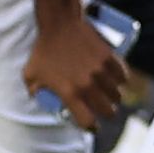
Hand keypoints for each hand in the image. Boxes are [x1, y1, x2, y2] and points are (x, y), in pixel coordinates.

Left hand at [23, 7, 128, 129]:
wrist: (60, 25)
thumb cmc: (42, 51)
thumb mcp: (30, 76)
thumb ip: (34, 91)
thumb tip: (39, 98)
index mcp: (69, 93)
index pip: (87, 121)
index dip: (91, 127)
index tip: (92, 127)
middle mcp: (88, 85)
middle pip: (108, 110)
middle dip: (107, 114)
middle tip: (105, 112)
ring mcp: (101, 71)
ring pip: (118, 94)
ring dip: (115, 98)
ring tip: (111, 96)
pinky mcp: (110, 58)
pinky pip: (123, 75)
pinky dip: (122, 81)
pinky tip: (119, 81)